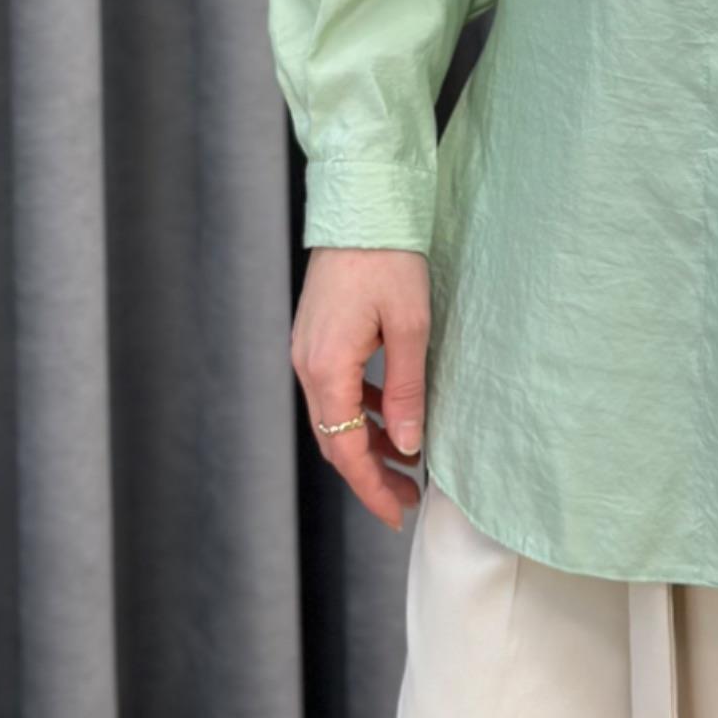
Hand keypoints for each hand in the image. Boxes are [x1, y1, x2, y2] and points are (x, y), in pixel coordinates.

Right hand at [289, 246, 430, 530]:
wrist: (360, 204)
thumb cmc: (388, 259)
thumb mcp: (409, 326)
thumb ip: (405, 390)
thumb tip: (408, 446)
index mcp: (326, 369)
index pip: (344, 450)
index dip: (370, 487)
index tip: (396, 513)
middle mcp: (307, 365)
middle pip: (334, 439)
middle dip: (369, 473)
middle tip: (407, 495)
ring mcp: (307, 349)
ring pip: (333, 416)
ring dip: (366, 442)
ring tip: (406, 461)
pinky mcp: (317, 335)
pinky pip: (335, 388)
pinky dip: (360, 410)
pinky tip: (389, 414)